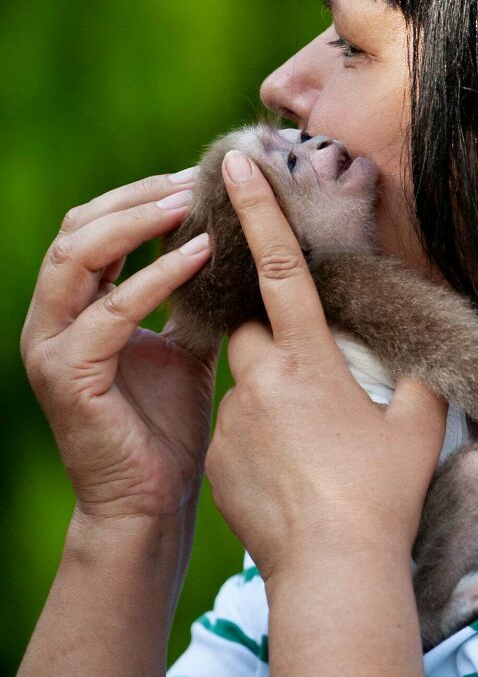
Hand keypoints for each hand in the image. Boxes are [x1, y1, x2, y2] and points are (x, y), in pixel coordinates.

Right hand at [21, 171, 217, 522]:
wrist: (152, 500)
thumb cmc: (167, 421)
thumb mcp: (181, 340)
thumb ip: (187, 293)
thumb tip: (228, 241)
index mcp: (73, 306)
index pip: (91, 226)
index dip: (139, 195)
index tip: (195, 177)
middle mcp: (50, 319)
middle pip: (76, 229)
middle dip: (136, 197)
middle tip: (193, 181)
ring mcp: (50, 347)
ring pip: (77, 257)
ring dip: (136, 223)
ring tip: (189, 204)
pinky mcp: (66, 377)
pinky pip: (110, 313)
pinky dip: (154, 278)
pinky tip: (198, 256)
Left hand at [204, 151, 446, 583]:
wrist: (332, 571)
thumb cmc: (383, 493)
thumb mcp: (417, 425)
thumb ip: (414, 376)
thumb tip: (418, 351)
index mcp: (309, 356)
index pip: (279, 265)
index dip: (258, 211)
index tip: (233, 164)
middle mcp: (261, 377)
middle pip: (249, 325)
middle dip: (270, 330)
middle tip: (309, 373)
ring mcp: (233, 418)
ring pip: (244, 379)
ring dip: (270, 391)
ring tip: (307, 443)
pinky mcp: (216, 455)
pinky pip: (234, 425)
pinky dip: (256, 435)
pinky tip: (287, 473)